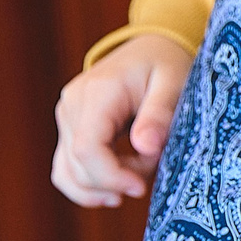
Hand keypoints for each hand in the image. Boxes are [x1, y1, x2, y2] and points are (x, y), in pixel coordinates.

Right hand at [51, 34, 191, 206]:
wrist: (150, 49)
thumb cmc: (165, 64)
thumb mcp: (174, 83)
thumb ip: (159, 115)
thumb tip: (145, 147)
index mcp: (97, 93)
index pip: (87, 149)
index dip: (112, 177)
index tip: (142, 186)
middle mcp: (72, 106)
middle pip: (79, 166)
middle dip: (117, 180)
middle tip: (153, 166)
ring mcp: (66, 119)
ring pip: (68, 173)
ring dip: (104, 188)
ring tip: (138, 176)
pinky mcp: (69, 130)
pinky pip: (66, 169)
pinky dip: (88, 186)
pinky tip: (115, 190)